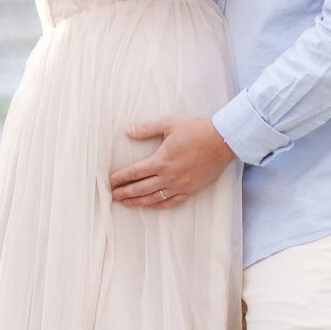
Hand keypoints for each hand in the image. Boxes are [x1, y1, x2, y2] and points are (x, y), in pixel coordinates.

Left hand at [109, 116, 235, 208]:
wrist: (221, 142)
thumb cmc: (195, 130)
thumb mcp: (169, 124)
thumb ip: (146, 128)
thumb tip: (128, 130)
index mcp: (161, 161)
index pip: (134, 172)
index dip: (120, 178)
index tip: (109, 182)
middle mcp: (168, 176)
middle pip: (140, 188)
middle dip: (124, 193)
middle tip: (112, 196)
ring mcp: (180, 185)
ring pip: (154, 198)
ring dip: (138, 202)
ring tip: (126, 203)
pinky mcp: (190, 190)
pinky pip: (172, 201)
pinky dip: (159, 205)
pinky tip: (152, 205)